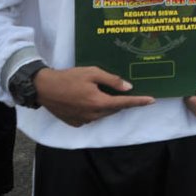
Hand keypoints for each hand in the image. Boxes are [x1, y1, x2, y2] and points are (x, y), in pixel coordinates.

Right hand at [34, 67, 154, 126]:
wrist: (44, 88)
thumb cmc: (69, 77)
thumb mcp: (92, 73)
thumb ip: (111, 80)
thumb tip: (128, 87)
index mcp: (98, 102)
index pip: (124, 103)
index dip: (139, 101)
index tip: (151, 101)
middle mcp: (93, 115)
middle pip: (114, 108)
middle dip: (121, 100)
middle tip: (122, 89)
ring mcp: (84, 121)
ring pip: (104, 113)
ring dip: (107, 104)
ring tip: (100, 91)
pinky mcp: (76, 123)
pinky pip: (92, 117)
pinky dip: (96, 109)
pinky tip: (88, 98)